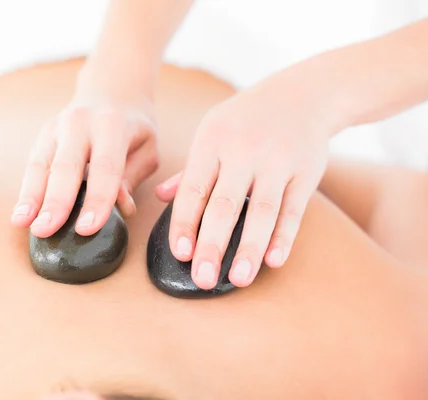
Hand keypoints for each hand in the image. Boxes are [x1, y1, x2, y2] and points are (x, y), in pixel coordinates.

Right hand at [11, 63, 158, 237]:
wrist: (111, 91)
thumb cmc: (133, 128)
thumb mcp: (147, 149)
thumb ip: (132, 177)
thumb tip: (121, 207)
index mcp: (112, 125)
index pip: (105, 168)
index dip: (97, 200)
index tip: (87, 229)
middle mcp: (80, 123)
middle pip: (66, 166)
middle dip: (55, 201)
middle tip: (45, 230)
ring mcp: (57, 127)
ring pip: (41, 165)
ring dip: (31, 197)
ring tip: (22, 223)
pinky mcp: (43, 135)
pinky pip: (32, 166)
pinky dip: (26, 191)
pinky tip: (20, 214)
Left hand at [156, 70, 338, 288]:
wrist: (304, 92)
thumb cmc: (247, 118)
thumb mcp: (212, 130)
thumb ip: (190, 169)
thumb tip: (161, 199)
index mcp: (212, 142)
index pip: (194, 189)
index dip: (185, 223)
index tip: (180, 253)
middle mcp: (243, 151)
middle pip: (225, 205)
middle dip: (212, 245)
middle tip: (202, 279)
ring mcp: (277, 162)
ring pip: (262, 211)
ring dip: (250, 248)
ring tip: (238, 279)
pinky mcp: (306, 172)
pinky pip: (294, 209)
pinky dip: (284, 236)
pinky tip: (274, 261)